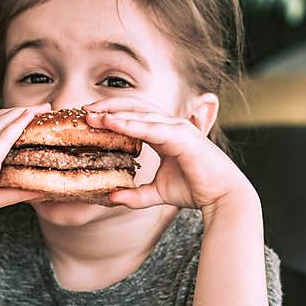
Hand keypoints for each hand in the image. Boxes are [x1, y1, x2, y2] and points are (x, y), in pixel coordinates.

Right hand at [0, 103, 50, 239]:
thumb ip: (16, 191)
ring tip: (43, 107)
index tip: (34, 114)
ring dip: (22, 112)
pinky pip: (1, 138)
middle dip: (23, 110)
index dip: (15, 118)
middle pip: (0, 119)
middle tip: (46, 106)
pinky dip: (16, 125)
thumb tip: (39, 189)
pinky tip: (28, 118)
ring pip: (0, 123)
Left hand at [83, 98, 255, 213]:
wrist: (221, 197)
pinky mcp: (182, 136)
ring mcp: (176, 128)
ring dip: (114, 113)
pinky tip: (111, 123)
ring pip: (139, 114)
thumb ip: (135, 195)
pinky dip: (130, 124)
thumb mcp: (157, 193)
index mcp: (163, 134)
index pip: (133, 117)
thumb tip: (111, 197)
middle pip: (133, 108)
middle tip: (84, 112)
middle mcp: (169, 126)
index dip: (110, 116)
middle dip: (108, 107)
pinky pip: (150, 127)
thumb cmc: (195, 190)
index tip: (88, 120)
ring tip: (92, 115)